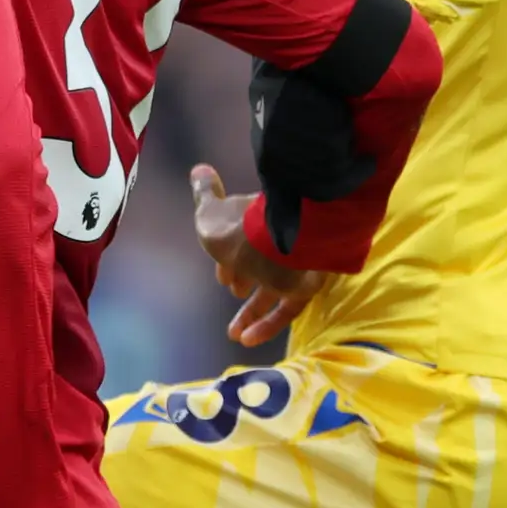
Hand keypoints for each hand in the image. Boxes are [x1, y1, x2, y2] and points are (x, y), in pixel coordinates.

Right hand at [192, 164, 324, 348]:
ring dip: (252, 312)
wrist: (278, 241)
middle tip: (233, 293)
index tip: (222, 278)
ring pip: (274, 290)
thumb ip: (204, 193)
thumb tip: (198, 168)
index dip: (229, 260)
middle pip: (261, 267)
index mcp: (257, 224)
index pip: (244, 243)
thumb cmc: (239, 229)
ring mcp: (296, 265)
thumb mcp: (210, 212)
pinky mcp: (307, 286)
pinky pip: (287, 307)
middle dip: (243, 283)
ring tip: (234, 333)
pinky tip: (248, 339)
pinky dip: (268, 323)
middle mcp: (279, 244)